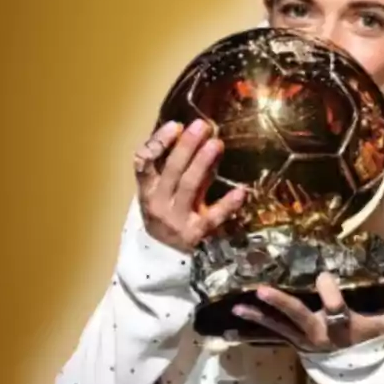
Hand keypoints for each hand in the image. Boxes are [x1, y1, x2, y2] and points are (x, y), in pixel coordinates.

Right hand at [134, 119, 246, 253]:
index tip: (175, 125)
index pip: (143, 163)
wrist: (165, 258)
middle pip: (171, 170)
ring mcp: (176, 219)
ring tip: (216, 144)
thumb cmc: (169, 213)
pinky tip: (241, 191)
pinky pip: (212, 217)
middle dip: (186, 146)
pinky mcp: (196, 234)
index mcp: (147, 189)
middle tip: (202, 126)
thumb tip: (198, 134)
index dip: (157, 143)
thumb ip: (178, 166)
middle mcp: (158, 203)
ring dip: (202, 163)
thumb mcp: (165, 191)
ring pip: (188, 187)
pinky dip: (226, 204)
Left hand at [233, 273, 383, 351]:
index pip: (334, 306)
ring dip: (259, 316)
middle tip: (261, 290)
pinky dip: (256, 328)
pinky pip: (274, 334)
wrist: (360, 373)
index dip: (329, 290)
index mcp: (343, 326)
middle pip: (298, 316)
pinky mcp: (296, 343)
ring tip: (239, 306)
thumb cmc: (373, 342)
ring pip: (280, 326)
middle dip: (280, 303)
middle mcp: (320, 333)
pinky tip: (238, 318)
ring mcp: (305, 340)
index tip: (325, 275)